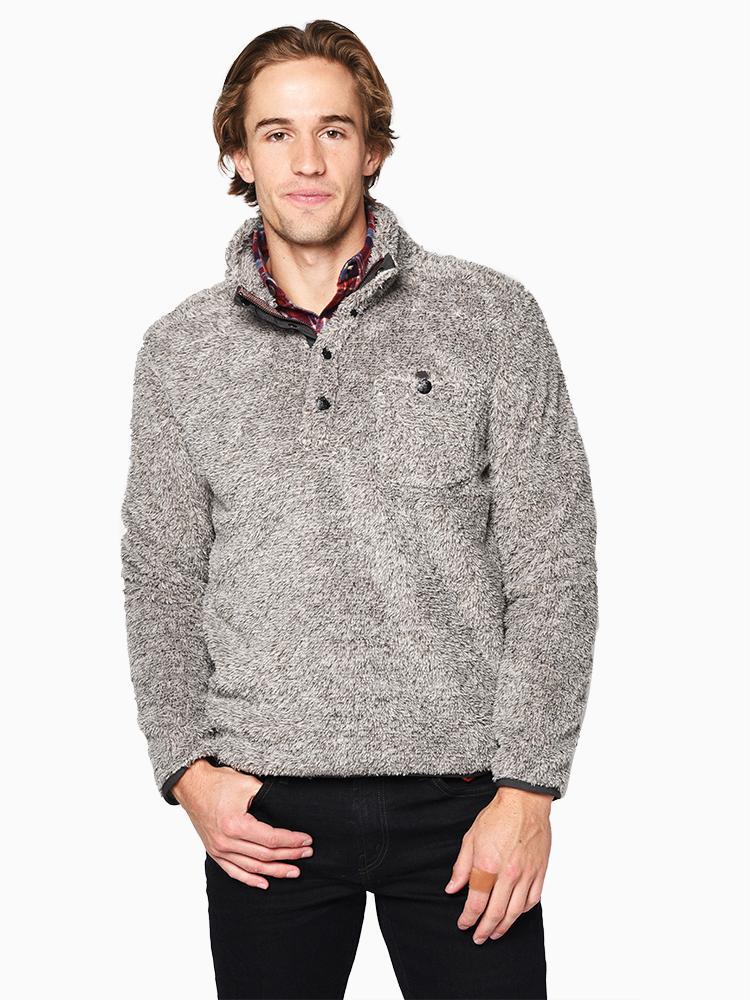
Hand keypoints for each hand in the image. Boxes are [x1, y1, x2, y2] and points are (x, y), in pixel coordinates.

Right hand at [172, 760, 313, 888]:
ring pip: (252, 867)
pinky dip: (250, 880)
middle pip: (265, 855)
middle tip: (307, 854)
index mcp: (235, 824)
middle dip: (289, 855)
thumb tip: (290, 807)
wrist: (192, 785)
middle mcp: (226, 841)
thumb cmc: (219, 782)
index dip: (292, 841)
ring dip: (275, 871)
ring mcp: (219, 850)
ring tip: (293, 871)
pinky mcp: (214, 852)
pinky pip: (234, 872)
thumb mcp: (247, 784)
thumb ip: (268, 797)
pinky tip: (265, 884)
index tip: (306, 840)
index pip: (271, 839)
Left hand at [444, 786, 551, 943]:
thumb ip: (461, 867)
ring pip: (515, 912)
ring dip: (504, 927)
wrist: (524, 803)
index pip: (476, 902)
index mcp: (487, 865)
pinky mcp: (539, 872)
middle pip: (495, 913)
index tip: (463, 924)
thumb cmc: (497, 817)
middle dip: (484, 929)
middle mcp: (507, 874)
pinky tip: (515, 914)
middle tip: (478, 938)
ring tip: (495, 934)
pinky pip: (533, 900)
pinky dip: (523, 912)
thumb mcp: (471, 838)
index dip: (468, 918)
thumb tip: (452, 889)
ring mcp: (526, 875)